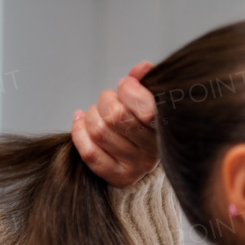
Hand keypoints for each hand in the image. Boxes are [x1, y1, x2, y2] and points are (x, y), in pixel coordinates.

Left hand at [71, 61, 158, 187]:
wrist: (143, 157)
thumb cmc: (143, 122)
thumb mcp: (148, 100)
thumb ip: (143, 83)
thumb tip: (142, 68)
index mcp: (166, 127)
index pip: (146, 109)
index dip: (129, 91)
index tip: (124, 85)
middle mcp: (153, 151)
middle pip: (116, 117)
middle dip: (106, 100)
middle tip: (108, 100)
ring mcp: (135, 166)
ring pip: (99, 132)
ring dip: (91, 115)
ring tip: (96, 112)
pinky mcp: (118, 177)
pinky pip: (90, 153)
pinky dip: (79, 132)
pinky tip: (80, 120)